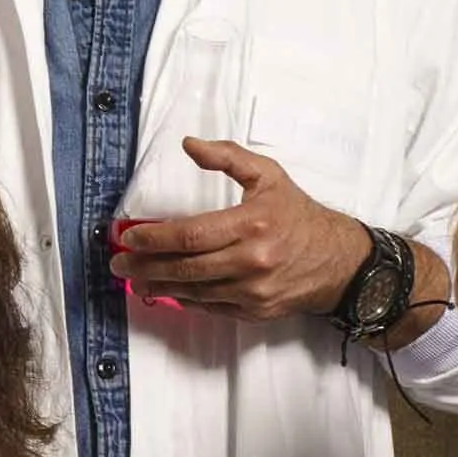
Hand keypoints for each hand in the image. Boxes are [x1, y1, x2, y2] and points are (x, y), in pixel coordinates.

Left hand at [114, 136, 386, 319]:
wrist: (339, 262)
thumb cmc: (299, 216)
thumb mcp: (268, 175)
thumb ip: (227, 157)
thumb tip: (188, 144)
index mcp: (251, 224)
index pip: (189, 235)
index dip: (154, 237)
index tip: (129, 236)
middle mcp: (251, 261)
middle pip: (185, 268)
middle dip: (145, 266)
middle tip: (118, 264)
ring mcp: (252, 291)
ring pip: (193, 292)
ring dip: (158, 286)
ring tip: (134, 279)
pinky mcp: (254, 311)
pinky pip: (210, 308)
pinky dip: (185, 301)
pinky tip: (167, 292)